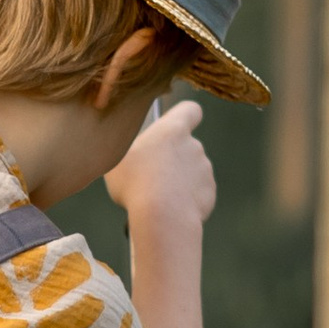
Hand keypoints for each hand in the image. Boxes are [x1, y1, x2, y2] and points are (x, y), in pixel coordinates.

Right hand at [106, 94, 215, 232]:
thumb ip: (133, 150)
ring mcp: (205, 170)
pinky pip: (196, 192)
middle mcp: (194, 145)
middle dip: (172, 158)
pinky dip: (186, 199)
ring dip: (178, 180)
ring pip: (191, 171)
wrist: (162, 217)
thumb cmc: (136, 183)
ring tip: (158, 198)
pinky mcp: (209, 192)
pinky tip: (170, 209)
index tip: (175, 127)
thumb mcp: (119, 160)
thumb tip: (135, 154)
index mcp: (173, 130)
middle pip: (185, 146)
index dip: (184, 116)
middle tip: (151, 176)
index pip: (190, 110)